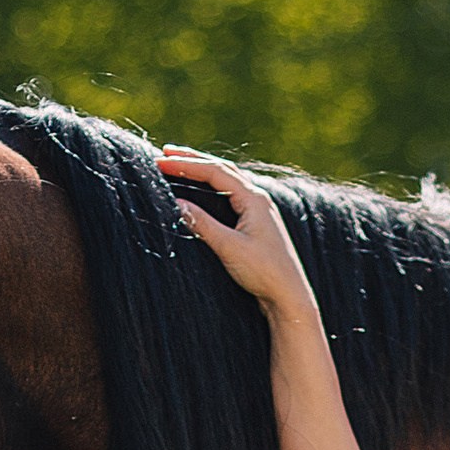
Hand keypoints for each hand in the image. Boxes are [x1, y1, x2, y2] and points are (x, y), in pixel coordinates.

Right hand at [160, 147, 311, 319]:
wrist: (289, 297)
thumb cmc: (264, 272)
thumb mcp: (229, 247)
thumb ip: (202, 224)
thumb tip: (176, 203)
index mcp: (254, 199)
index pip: (214, 172)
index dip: (185, 165)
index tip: (160, 162)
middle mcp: (258, 199)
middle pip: (221, 170)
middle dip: (193, 160)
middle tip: (166, 152)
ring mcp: (258, 211)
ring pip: (227, 181)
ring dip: (202, 171)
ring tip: (179, 164)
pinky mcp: (256, 224)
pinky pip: (230, 196)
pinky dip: (212, 188)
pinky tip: (202, 191)